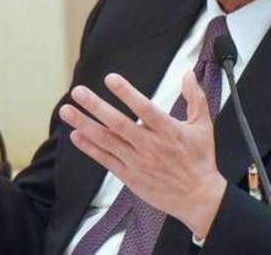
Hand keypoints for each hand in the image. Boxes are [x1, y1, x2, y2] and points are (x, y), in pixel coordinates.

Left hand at [58, 72, 226, 238]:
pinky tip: (76, 135)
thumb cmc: (200, 159)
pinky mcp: (130, 177)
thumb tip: (189, 73)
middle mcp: (151, 146)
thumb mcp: (203, 126)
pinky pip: (106, 160)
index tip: (110, 78)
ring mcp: (138, 162)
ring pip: (107, 141)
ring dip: (85, 125)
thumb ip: (196, 98)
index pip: (144, 108)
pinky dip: (90, 148)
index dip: (127, 93)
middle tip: (77, 92)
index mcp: (169, 130)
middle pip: (119, 123)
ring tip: (67, 111)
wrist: (199, 198)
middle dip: (96, 107)